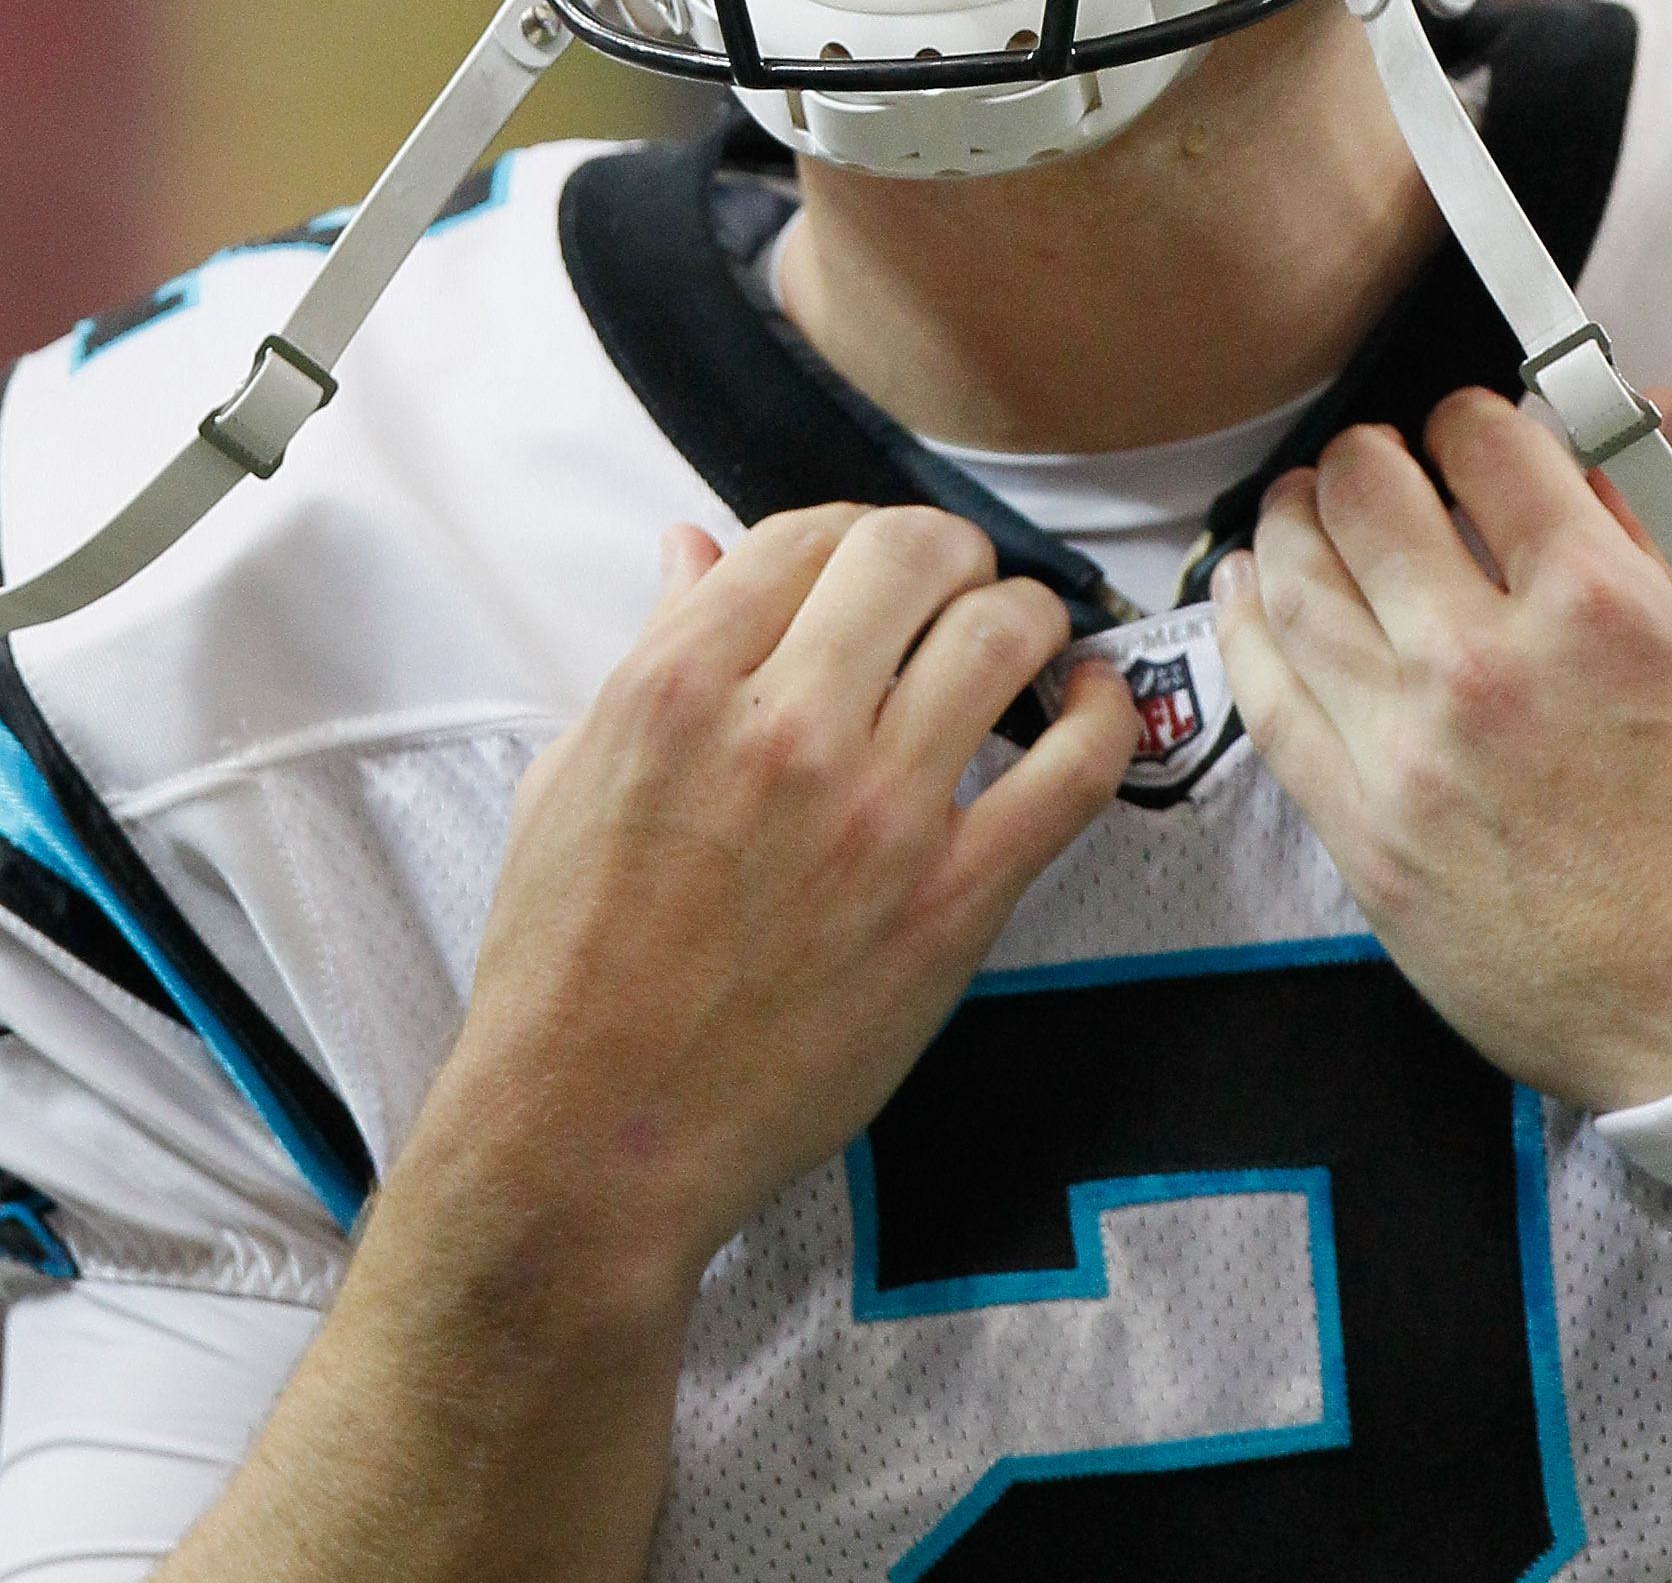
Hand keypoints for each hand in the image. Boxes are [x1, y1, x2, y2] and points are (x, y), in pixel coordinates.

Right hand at [421, 502, 1138, 1301]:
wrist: (589, 1137)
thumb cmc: (565, 965)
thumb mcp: (570, 776)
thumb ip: (650, 648)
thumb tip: (694, 549)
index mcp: (678, 686)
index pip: (805, 534)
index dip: (847, 536)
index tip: (862, 572)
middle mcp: (784, 729)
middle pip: (918, 554)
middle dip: (944, 556)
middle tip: (947, 593)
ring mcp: (878, 815)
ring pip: (1006, 632)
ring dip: (1023, 616)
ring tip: (1018, 643)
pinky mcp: (952, 903)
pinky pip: (1076, 770)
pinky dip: (1106, 712)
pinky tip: (1092, 698)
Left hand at [1209, 390, 1671, 1108]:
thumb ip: (1654, 528)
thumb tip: (1636, 415)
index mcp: (1595, 602)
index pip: (1486, 444)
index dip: (1464, 419)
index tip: (1459, 434)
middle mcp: (1487, 665)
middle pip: (1368, 497)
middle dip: (1363, 457)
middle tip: (1368, 463)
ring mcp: (1411, 752)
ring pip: (1298, 587)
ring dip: (1289, 524)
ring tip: (1298, 508)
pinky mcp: (1363, 834)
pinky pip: (1268, 702)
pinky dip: (1245, 628)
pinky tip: (1247, 591)